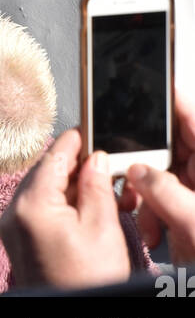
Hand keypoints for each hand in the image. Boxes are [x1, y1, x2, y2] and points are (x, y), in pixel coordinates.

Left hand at [0, 128, 130, 287]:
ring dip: (64, 185)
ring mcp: (10, 228)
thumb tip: (94, 159)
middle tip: (97, 163)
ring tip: (94, 188)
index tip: (86, 132)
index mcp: (31, 205)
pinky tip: (78, 207)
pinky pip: (34, 208)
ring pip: (38, 190)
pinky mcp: (15, 241)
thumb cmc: (86, 281)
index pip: (52, 158)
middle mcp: (12, 212)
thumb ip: (96, 187)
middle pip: (43, 173)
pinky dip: (55, 202)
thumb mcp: (101, 229)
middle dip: (71, 166)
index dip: (72, 143)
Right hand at [125, 89, 194, 265]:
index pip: (190, 120)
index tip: (146, 89)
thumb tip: (137, 171)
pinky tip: (149, 228)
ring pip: (161, 177)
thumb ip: (164, 191)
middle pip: (170, 149)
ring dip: (144, 193)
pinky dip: (149, 214)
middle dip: (145, 161)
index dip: (170, 103)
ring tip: (139, 209)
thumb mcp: (194, 221)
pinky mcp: (187, 220)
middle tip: (128, 168)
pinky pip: (162, 204)